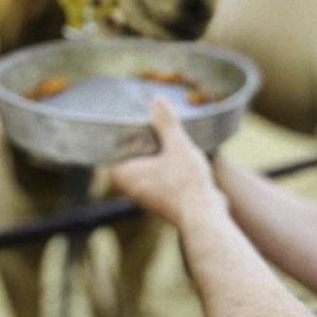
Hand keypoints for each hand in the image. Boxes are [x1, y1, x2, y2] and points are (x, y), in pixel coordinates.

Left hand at [110, 97, 225, 227]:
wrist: (204, 215)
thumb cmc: (186, 182)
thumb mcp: (177, 145)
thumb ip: (166, 124)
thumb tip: (156, 101)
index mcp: (125, 174)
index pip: (112, 148)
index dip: (120, 132)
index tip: (129, 117)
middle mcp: (130, 187)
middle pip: (130, 156)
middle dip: (140, 140)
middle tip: (150, 118)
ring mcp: (146, 194)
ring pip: (146, 166)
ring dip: (155, 152)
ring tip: (166, 132)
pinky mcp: (162, 199)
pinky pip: (158, 175)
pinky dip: (164, 164)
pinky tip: (178, 153)